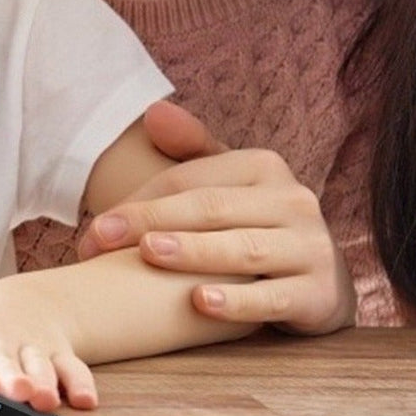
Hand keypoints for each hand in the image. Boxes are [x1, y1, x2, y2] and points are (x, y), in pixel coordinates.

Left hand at [0, 273, 97, 411]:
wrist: (19, 304)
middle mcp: (1, 339)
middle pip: (8, 360)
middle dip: (13, 377)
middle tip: (16, 391)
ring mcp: (33, 347)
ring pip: (42, 365)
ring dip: (46, 382)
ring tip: (44, 399)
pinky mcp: (60, 356)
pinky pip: (75, 369)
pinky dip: (81, 384)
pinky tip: (84, 400)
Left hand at [75, 100, 355, 334]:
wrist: (321, 282)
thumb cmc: (256, 227)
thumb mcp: (229, 185)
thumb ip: (192, 150)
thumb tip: (153, 113)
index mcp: (265, 167)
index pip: (189, 180)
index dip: (138, 202)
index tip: (94, 230)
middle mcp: (294, 201)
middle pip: (210, 209)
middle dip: (150, 222)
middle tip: (100, 241)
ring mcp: (311, 248)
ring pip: (243, 250)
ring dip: (193, 252)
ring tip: (150, 254)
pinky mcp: (320, 295)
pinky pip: (274, 298)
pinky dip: (237, 301)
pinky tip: (200, 302)